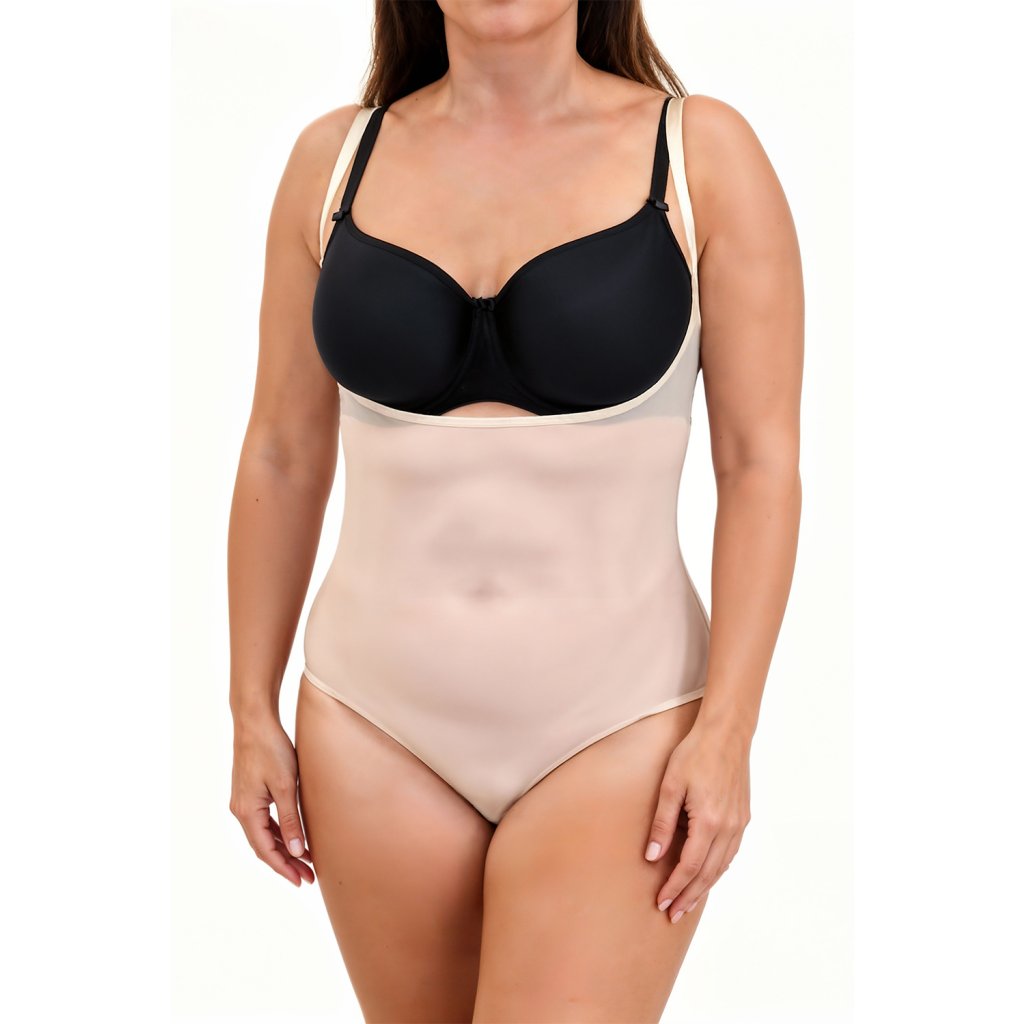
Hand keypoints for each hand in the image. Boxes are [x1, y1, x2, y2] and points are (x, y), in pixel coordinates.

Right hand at [229, 717, 314, 886]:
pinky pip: (263, 821)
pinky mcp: (249, 792)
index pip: (266, 850)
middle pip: (264, 846)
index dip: (284, 868)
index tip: (302, 881)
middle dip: (286, 863)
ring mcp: (243, 801)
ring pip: (264, 834)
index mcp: (247, 812)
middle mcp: (240, 810)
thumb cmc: (271, 749)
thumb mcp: (285, 786)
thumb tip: (298, 851)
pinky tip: (294, 836)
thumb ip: (290, 820)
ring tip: (306, 861)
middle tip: (308, 877)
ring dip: (284, 848)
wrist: (255, 722)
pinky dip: (279, 832)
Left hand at [644, 717, 751, 921]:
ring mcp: (739, 823)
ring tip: (688, 902)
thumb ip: (662, 823)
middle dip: (689, 896)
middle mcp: (728, 827)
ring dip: (704, 887)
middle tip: (672, 914)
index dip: (675, 887)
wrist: (726, 734)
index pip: (689, 866)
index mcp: (709, 821)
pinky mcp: (743, 817)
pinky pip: (730, 852)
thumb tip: (652, 856)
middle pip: (707, 874)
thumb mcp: (670, 786)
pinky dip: (717, 869)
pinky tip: (707, 874)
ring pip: (722, 866)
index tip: (661, 902)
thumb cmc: (694, 754)